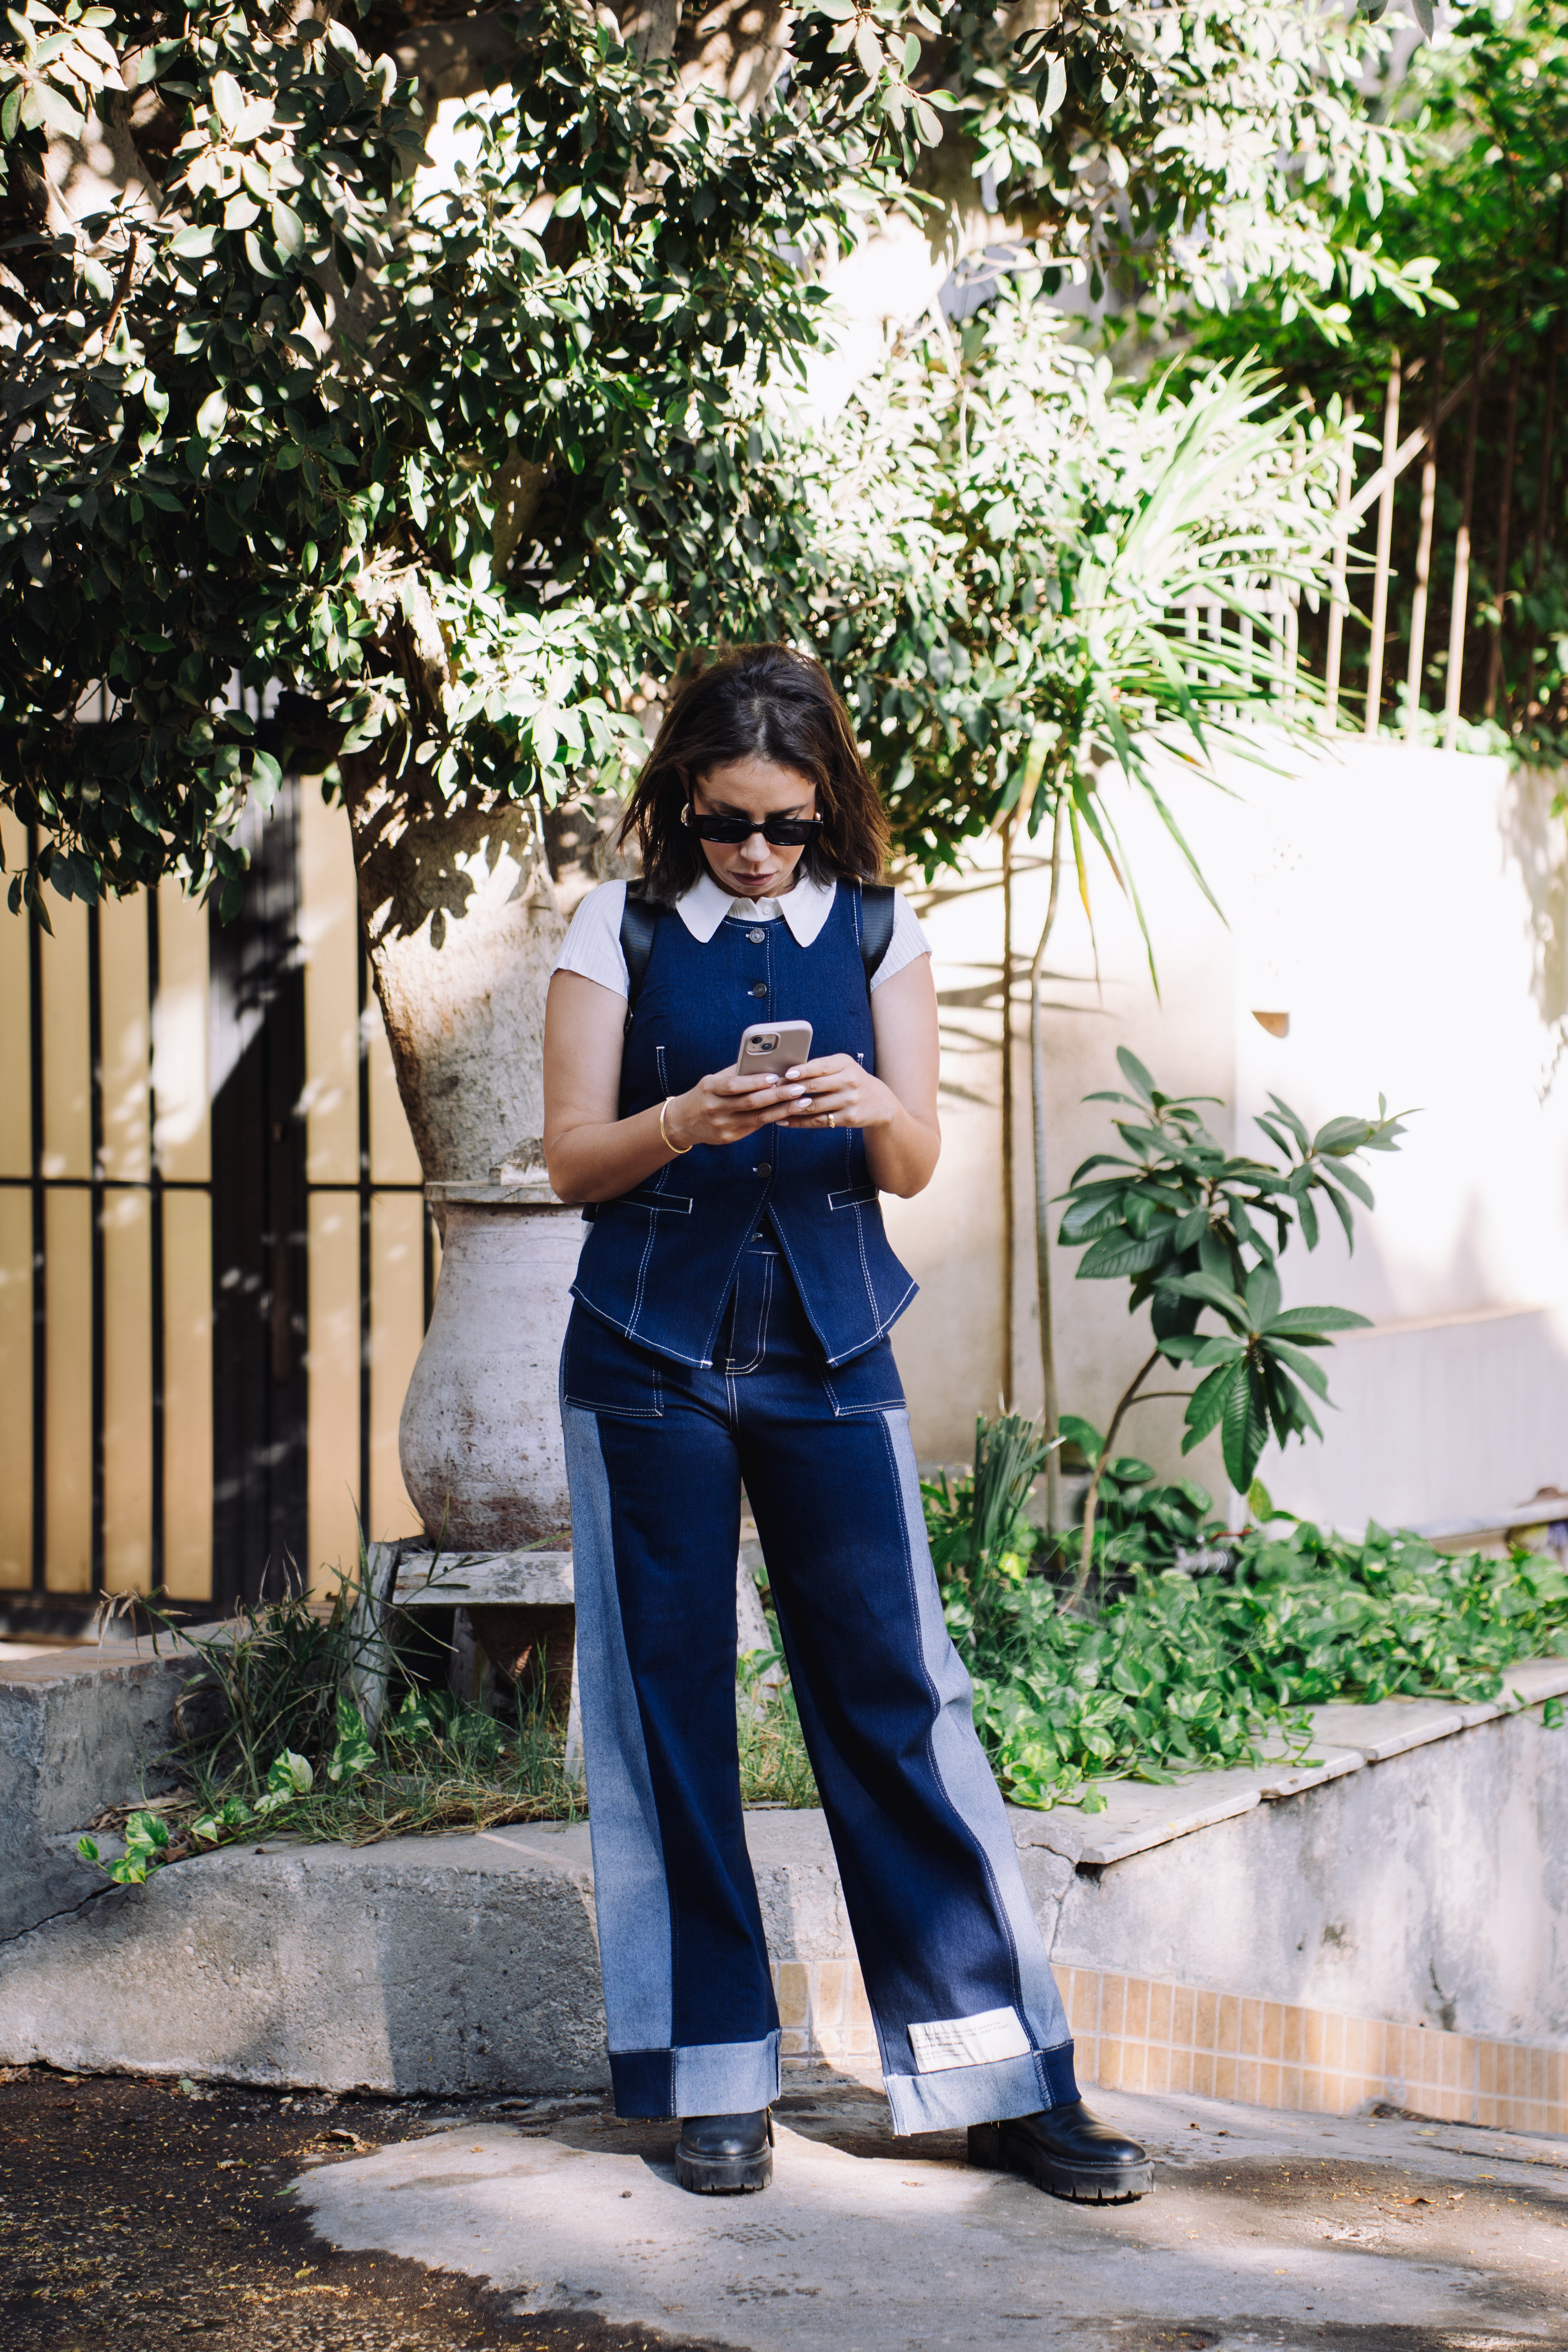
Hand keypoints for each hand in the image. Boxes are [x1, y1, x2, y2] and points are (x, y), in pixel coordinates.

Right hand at [662, 1068, 808, 1148]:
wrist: (683, 1122)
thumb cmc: (704, 1094)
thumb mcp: (713, 1080)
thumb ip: (736, 1073)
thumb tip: (767, 1062)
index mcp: (710, 1089)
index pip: (735, 1085)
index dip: (755, 1082)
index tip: (776, 1076)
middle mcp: (715, 1108)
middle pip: (750, 1102)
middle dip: (778, 1095)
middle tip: (800, 1088)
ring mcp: (722, 1126)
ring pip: (758, 1117)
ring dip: (783, 1109)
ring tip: (803, 1101)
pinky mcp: (729, 1137)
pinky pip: (755, 1126)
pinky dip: (774, 1118)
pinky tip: (789, 1112)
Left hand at [776, 1053, 897, 1131]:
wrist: (878, 1102)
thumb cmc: (851, 1080)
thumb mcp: (842, 1066)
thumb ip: (821, 1067)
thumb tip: (788, 1071)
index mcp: (845, 1064)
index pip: (821, 1066)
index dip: (803, 1070)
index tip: (787, 1074)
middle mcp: (849, 1081)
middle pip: (815, 1086)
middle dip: (792, 1089)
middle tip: (773, 1091)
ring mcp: (849, 1101)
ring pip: (814, 1105)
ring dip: (791, 1107)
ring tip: (773, 1107)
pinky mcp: (848, 1118)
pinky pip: (818, 1121)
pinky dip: (798, 1122)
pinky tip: (784, 1120)